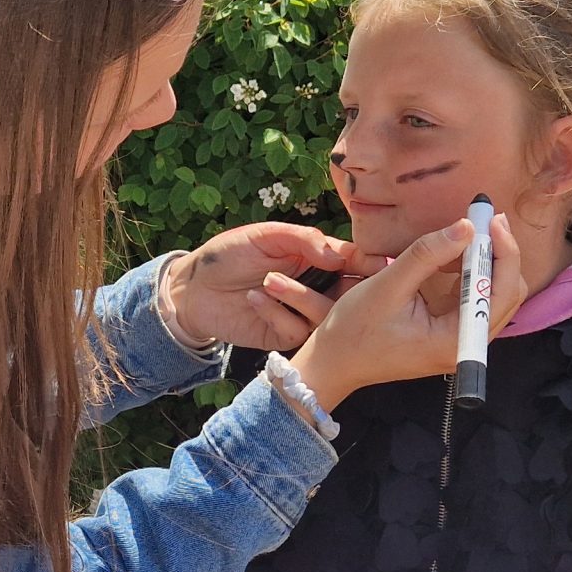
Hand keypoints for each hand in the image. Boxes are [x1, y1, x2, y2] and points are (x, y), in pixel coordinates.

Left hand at [161, 222, 392, 351]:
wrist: (194, 288)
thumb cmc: (228, 255)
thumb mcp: (265, 236)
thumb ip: (303, 239)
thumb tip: (339, 256)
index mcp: (315, 257)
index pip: (352, 260)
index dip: (368, 263)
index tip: (378, 265)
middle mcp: (314, 286)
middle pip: (351, 293)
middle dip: (351, 290)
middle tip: (341, 284)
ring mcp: (300, 313)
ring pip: (327, 315)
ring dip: (301, 297)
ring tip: (269, 281)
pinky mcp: (283, 335)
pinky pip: (298, 331)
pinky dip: (277, 313)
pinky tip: (254, 298)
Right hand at [273, 215, 527, 407]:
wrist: (335, 362)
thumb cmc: (355, 331)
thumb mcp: (388, 286)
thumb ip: (427, 255)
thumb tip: (465, 227)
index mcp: (456, 341)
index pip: (501, 293)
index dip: (503, 252)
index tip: (492, 219)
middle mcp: (466, 345)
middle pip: (507, 294)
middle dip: (498, 254)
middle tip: (481, 220)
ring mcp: (460, 341)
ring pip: (493, 296)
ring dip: (484, 262)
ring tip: (462, 235)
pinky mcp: (450, 334)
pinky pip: (473, 300)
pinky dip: (468, 274)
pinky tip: (450, 258)